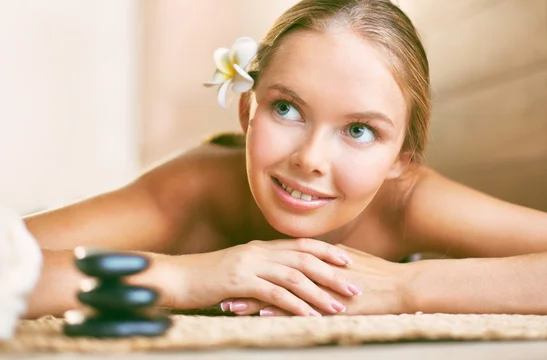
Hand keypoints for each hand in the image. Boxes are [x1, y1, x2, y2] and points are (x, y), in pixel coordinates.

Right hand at [171, 239, 362, 315]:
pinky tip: (310, 315)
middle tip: (355, 286)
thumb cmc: (208, 277)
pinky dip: (295, 304)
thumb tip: (283, 277)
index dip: (327, 251)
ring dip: (319, 292)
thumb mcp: (239, 268)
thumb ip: (262, 269)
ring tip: (339, 306)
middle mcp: (260, 251)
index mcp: (262, 247)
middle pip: (304, 259)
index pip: (301, 245)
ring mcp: (250, 264)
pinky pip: (274, 293)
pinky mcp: (240, 281)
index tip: (348, 260)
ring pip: (294, 276)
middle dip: (332, 273)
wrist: (177, 277)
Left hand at [222, 245, 410, 315]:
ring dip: (255, 300)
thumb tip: (308, 258)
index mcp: (316, 260)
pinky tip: (261, 317)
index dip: (253, 270)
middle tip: (219, 290)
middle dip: (245, 284)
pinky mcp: (333, 305)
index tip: (231, 275)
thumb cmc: (377, 274)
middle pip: (272, 277)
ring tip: (230, 307)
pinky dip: (281, 312)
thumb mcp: (348, 260)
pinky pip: (303, 309)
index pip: (276, 264)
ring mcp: (323, 288)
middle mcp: (315, 271)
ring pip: (281, 293)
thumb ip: (325, 258)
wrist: (402, 286)